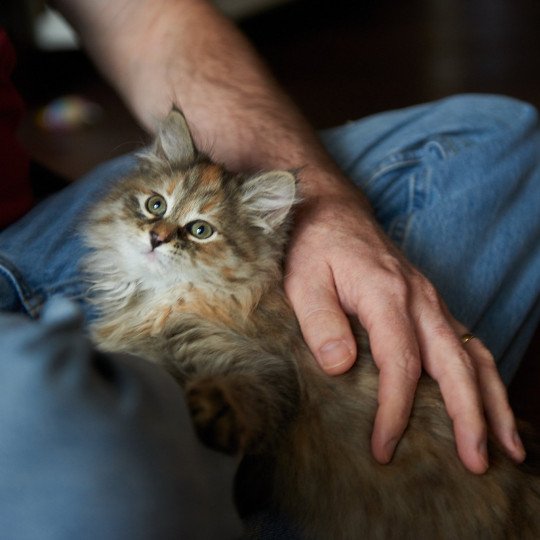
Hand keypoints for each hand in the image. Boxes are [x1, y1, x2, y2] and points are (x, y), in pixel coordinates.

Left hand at [284, 180, 525, 472]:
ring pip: (474, 354)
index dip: (396, 410)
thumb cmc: (313, 247)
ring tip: (508, 445)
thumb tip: (341, 366)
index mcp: (386, 293)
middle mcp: (419, 298)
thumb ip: (321, 321)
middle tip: (476, 463)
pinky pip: (467, 343)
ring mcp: (430, 300)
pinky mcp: (430, 304)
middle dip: (470, 416)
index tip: (384, 447)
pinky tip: (489, 402)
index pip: (401, 362)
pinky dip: (484, 377)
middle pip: (456, 363)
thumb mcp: (302, 281)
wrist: (332, 212)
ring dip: (493, 400)